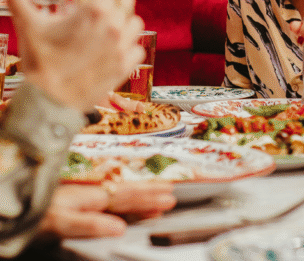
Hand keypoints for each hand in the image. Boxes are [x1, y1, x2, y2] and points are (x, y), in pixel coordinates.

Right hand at [6, 0, 144, 110]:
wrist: (49, 100)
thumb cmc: (40, 61)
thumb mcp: (28, 26)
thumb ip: (20, 0)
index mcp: (95, 11)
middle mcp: (114, 26)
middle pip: (128, 2)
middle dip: (118, 1)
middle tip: (105, 7)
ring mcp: (123, 47)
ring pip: (136, 24)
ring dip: (125, 24)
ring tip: (108, 29)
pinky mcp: (126, 65)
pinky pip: (137, 48)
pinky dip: (128, 48)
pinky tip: (113, 50)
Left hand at [37, 182, 175, 239]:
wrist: (11, 208)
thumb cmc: (34, 215)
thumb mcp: (62, 222)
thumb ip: (91, 224)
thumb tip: (120, 228)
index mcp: (90, 197)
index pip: (127, 197)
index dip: (149, 198)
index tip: (169, 197)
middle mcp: (90, 194)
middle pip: (127, 192)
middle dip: (150, 193)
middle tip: (171, 193)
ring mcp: (84, 198)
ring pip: (120, 195)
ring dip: (141, 195)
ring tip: (159, 195)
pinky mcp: (77, 204)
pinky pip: (110, 200)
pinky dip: (125, 202)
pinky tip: (129, 207)